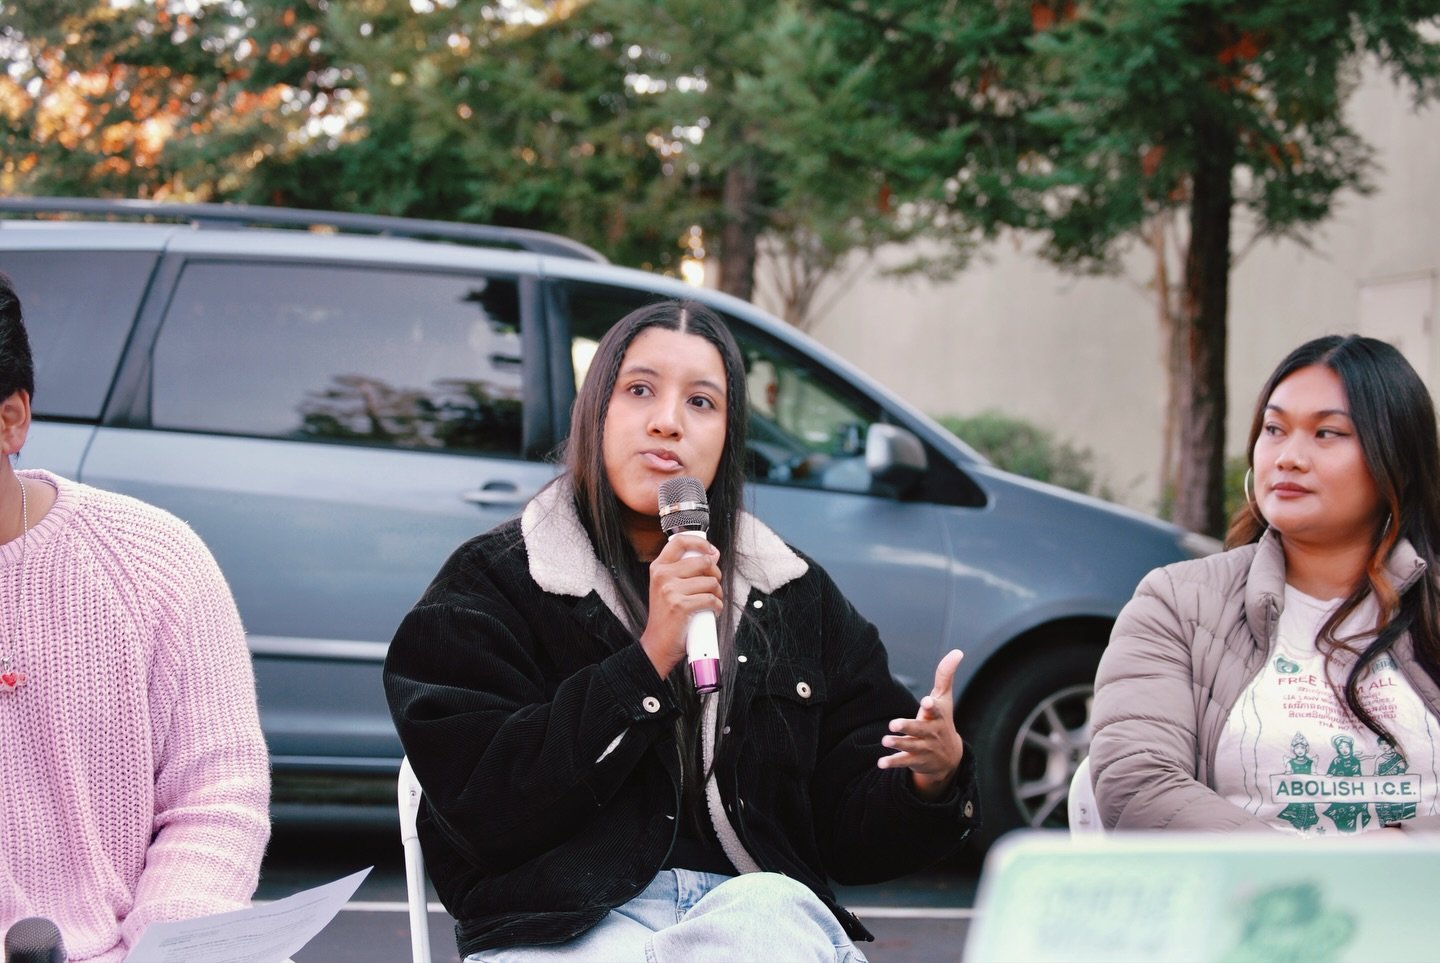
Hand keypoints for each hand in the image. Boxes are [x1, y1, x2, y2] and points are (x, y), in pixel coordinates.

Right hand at [638, 534, 722, 677]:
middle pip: (703, 562)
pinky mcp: (681, 606)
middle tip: (713, 586)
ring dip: (718, 594)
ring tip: (711, 602)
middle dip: (716, 574)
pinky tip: (711, 612)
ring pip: (711, 582)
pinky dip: (717, 607)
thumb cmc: (667, 617)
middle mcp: (662, 576)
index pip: (680, 541)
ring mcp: (670, 591)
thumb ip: (686, 570)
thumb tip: (713, 554)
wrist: (657, 645)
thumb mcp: (668, 588)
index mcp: (658, 568)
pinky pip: (712, 599)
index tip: (711, 551)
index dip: (700, 543)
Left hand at [877, 648, 964, 800]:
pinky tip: (881, 763)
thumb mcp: (944, 699)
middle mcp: (931, 732)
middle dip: (908, 726)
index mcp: (937, 717)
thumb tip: (958, 651)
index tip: (927, 702)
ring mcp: (923, 747)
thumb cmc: (941, 720)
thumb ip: (945, 675)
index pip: (936, 710)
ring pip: (910, 746)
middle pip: (919, 729)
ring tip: (885, 740)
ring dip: (897, 743)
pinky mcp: (915, 760)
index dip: (932, 706)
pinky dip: (892, 762)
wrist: (949, 757)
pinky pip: (903, 761)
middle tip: (894, 724)